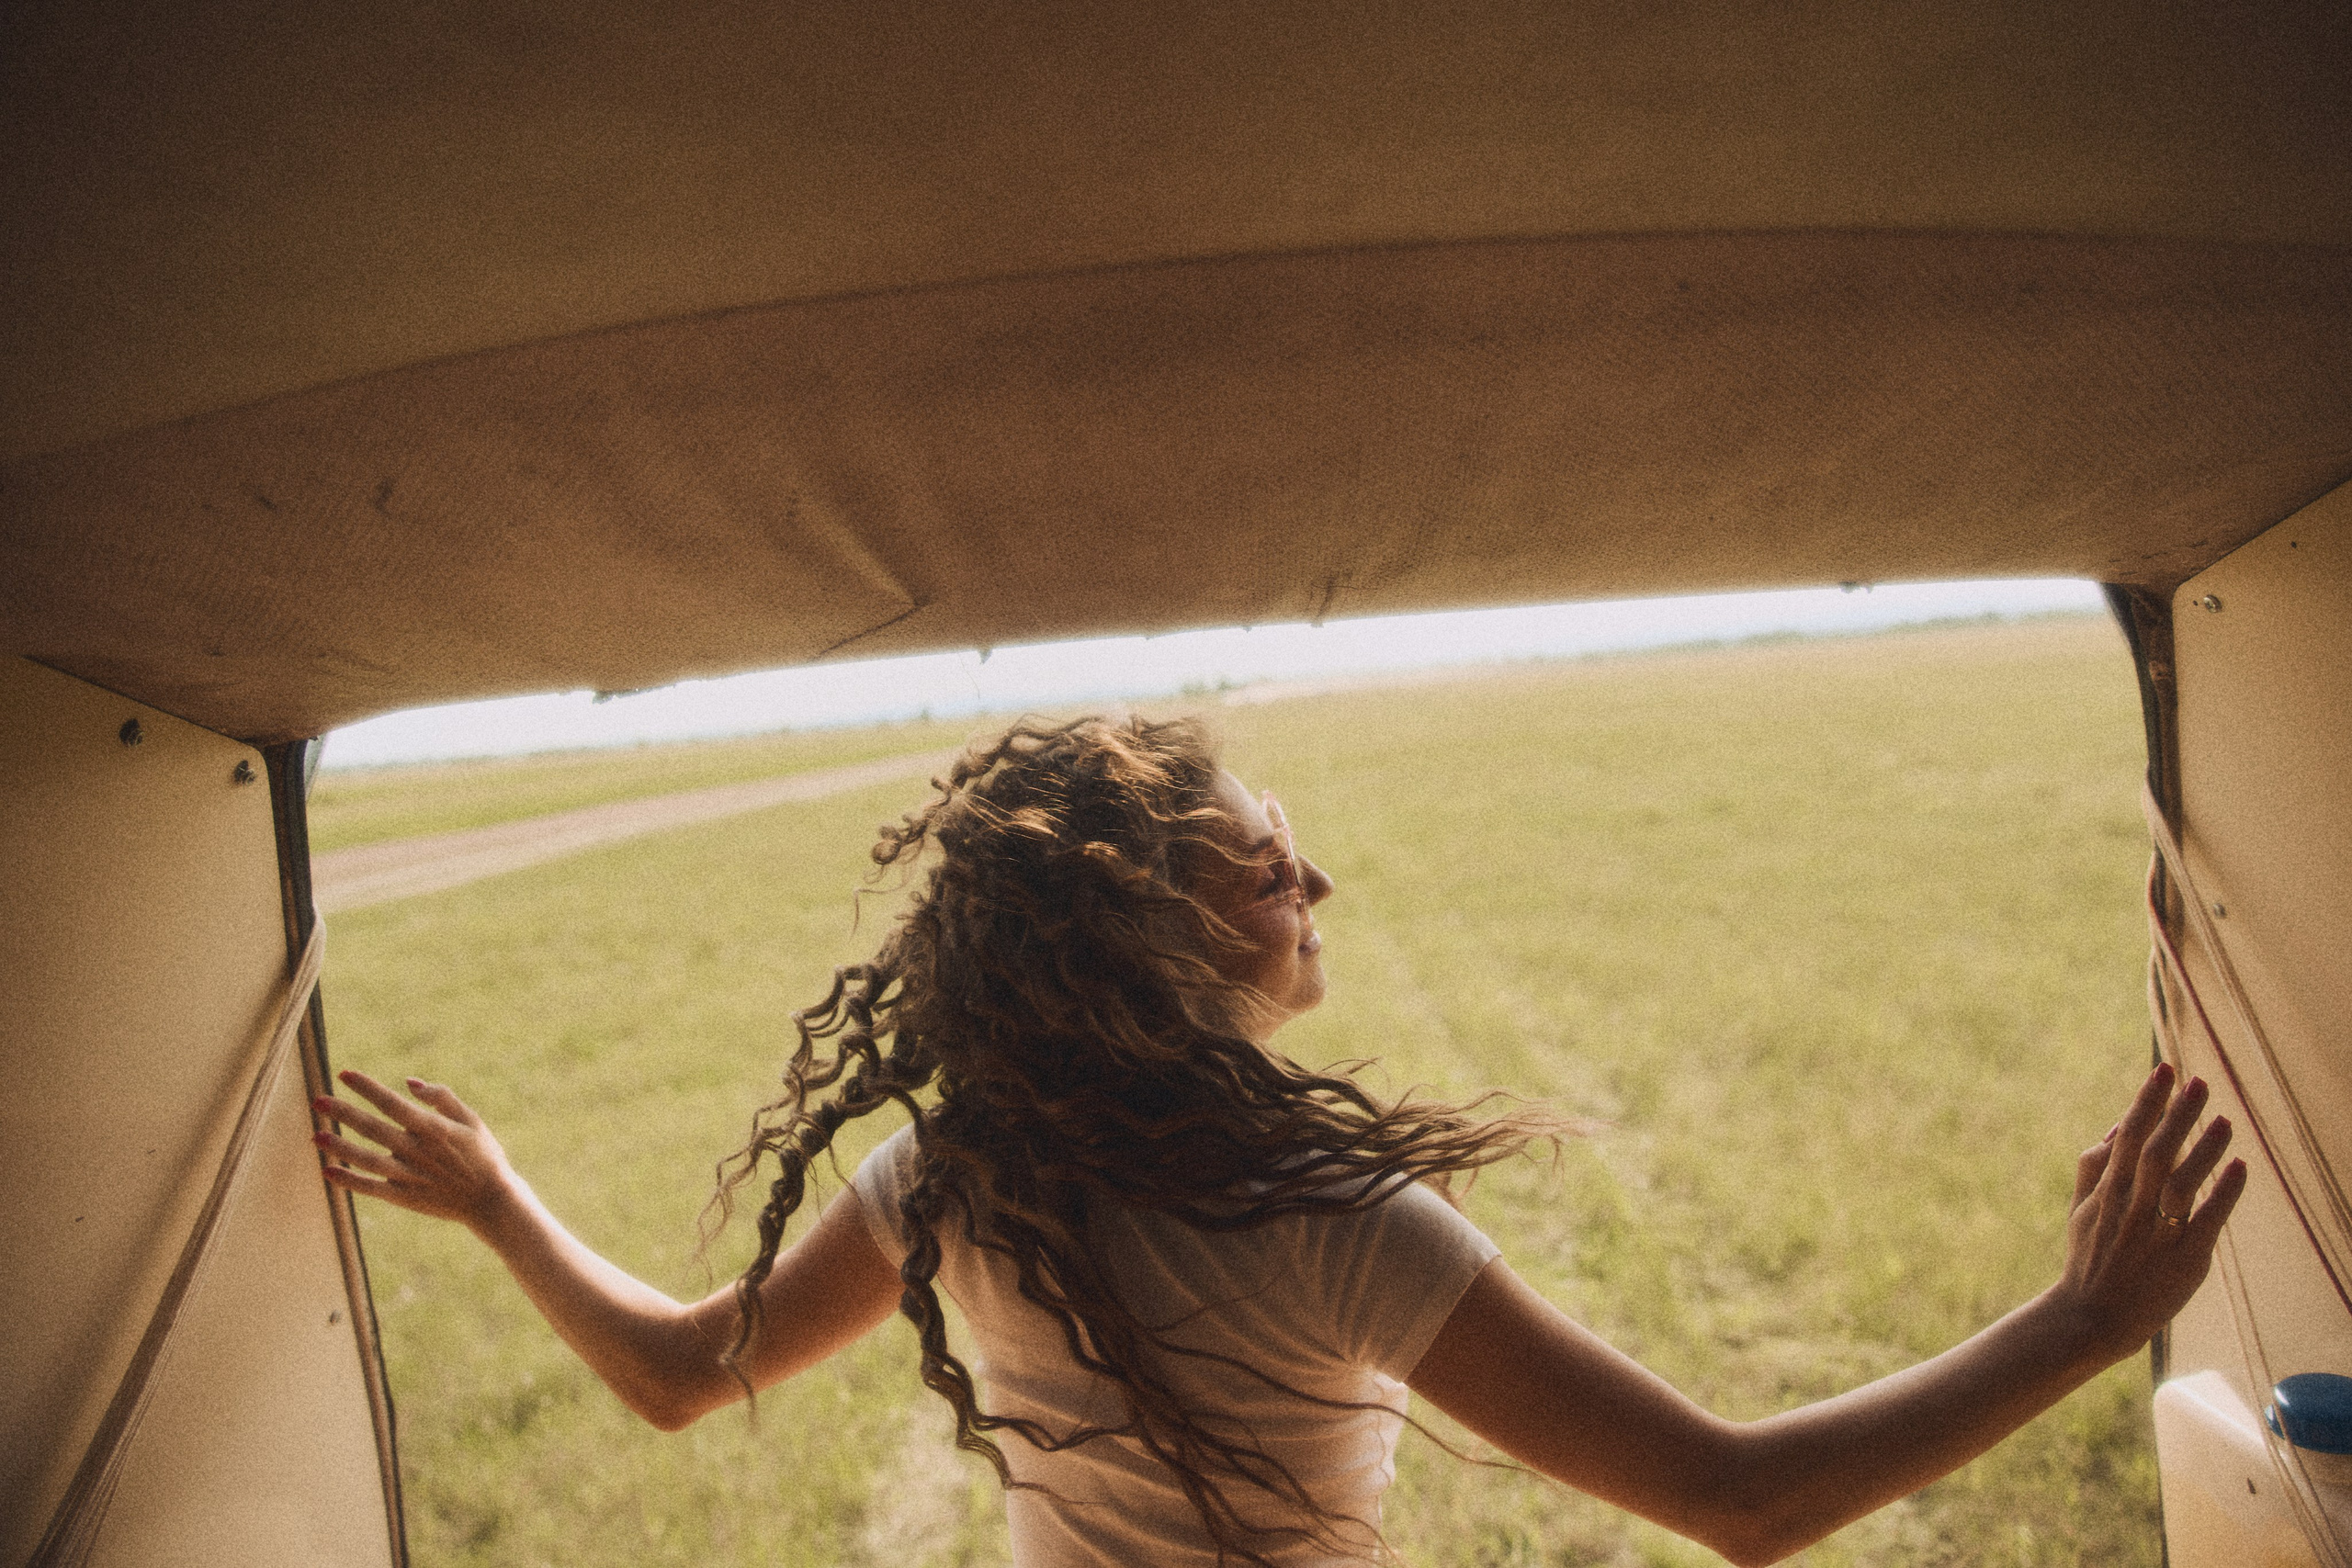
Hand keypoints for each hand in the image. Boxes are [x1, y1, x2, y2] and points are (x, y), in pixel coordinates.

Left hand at [313, 1069, 518, 1231]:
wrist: (491, 1201)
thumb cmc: (483, 1156)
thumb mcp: (472, 1121)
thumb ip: (443, 1098)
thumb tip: (409, 1082)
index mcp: (433, 1128)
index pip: (392, 1103)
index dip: (368, 1088)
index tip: (345, 1074)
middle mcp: (417, 1151)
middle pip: (373, 1129)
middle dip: (344, 1113)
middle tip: (317, 1100)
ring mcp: (408, 1176)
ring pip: (367, 1159)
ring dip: (340, 1148)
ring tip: (315, 1136)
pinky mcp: (404, 1197)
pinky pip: (371, 1188)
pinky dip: (349, 1180)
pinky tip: (328, 1171)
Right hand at [2053, 1062, 2245, 1363]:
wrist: (2091, 1317)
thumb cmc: (2089, 1259)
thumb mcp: (2081, 1209)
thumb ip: (2094, 1167)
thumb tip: (2115, 1126)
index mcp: (2105, 1190)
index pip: (2127, 1135)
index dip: (2147, 1101)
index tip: (2164, 1070)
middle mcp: (2130, 1207)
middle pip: (2155, 1151)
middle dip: (2176, 1114)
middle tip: (2199, 1083)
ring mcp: (2156, 1233)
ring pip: (2181, 1182)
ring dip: (2203, 1148)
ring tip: (2224, 1119)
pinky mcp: (2184, 1259)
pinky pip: (2207, 1220)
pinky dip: (2223, 1192)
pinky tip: (2239, 1167)